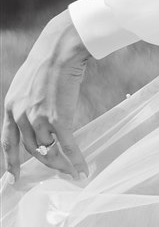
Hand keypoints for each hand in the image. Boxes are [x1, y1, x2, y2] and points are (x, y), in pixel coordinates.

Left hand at [2, 11, 89, 182]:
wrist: (60, 48)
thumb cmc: (49, 61)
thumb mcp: (28, 84)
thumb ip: (29, 103)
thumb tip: (40, 117)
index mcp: (11, 106)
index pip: (8, 141)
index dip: (10, 162)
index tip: (13, 178)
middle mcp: (20, 115)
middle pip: (32, 150)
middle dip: (47, 163)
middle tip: (61, 171)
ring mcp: (38, 117)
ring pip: (48, 151)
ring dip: (62, 164)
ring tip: (73, 170)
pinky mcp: (57, 117)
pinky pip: (66, 146)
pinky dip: (75, 160)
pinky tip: (82, 168)